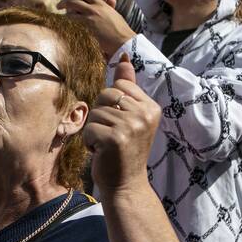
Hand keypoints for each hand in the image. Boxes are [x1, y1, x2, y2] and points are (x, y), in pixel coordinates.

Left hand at [58, 0, 135, 56]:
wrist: (124, 41)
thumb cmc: (121, 30)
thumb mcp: (114, 15)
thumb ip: (109, 6)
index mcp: (102, 5)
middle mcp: (96, 8)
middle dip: (65, 0)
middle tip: (58, 3)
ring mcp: (91, 17)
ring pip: (73, 8)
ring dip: (64, 8)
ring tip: (58, 9)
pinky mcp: (89, 27)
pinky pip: (74, 21)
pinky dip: (68, 21)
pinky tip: (63, 22)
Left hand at [84, 54, 161, 191]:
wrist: (127, 185)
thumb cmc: (125, 150)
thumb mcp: (131, 117)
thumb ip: (128, 87)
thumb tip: (124, 56)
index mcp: (152, 107)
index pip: (119, 86)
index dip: (111, 105)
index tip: (121, 125)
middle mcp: (145, 115)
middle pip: (105, 95)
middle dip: (101, 116)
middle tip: (113, 136)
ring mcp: (131, 126)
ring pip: (95, 112)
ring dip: (95, 130)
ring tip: (108, 145)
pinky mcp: (115, 139)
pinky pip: (89, 128)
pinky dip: (90, 141)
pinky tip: (102, 152)